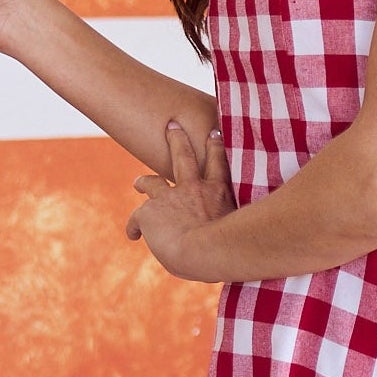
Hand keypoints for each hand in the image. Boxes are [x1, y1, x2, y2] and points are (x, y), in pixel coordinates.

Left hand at [126, 120, 236, 279]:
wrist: (207, 250)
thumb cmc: (233, 249)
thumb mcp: (242, 233)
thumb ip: (236, 229)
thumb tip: (242, 246)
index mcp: (219, 193)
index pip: (219, 165)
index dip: (216, 147)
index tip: (215, 133)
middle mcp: (194, 189)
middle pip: (183, 157)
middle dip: (177, 140)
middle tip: (172, 126)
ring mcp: (170, 198)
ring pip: (153, 182)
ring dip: (144, 181)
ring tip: (137, 182)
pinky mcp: (149, 212)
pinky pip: (137, 219)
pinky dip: (134, 227)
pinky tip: (133, 236)